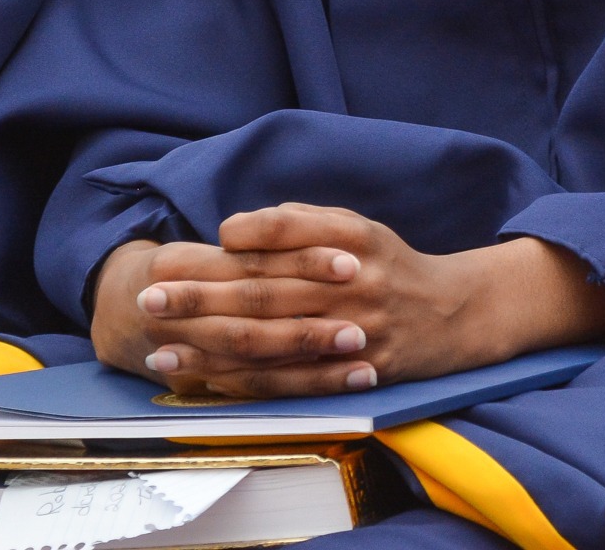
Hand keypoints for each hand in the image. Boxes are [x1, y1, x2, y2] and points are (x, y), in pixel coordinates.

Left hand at [90, 204, 604, 399]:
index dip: (223, 251)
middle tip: (150, 300)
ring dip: (212, 347)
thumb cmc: (389, 265)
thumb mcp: (356, 228)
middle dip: (202, 298)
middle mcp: (354, 285)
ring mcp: (354, 335)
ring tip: (162, 348)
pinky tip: (207, 382)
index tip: (172, 257)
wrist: (454, 315)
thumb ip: (299, 221)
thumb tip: (233, 228)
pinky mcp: (354, 375)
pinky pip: (293, 382)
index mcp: (351, 241)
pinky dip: (246, 383)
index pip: (281, 240)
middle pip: (266, 293)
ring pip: (273, 343)